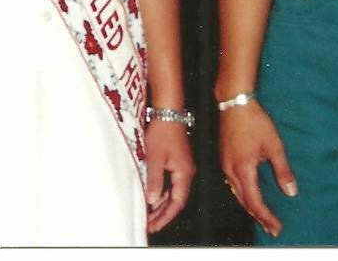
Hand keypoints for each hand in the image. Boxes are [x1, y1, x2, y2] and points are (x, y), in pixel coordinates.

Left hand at [144, 119, 195, 233]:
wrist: (168, 111)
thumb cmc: (162, 131)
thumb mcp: (155, 158)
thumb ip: (154, 181)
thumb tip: (152, 201)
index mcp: (184, 173)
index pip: (177, 203)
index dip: (166, 217)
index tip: (154, 226)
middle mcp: (187, 172)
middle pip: (177, 199)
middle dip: (163, 213)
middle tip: (150, 224)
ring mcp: (184, 166)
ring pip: (174, 191)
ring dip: (163, 203)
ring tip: (150, 214)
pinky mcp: (179, 160)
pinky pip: (173, 182)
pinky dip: (164, 191)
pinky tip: (154, 195)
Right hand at [220, 99, 296, 237]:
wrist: (234, 102)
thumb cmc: (254, 121)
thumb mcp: (274, 145)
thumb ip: (282, 170)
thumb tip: (291, 191)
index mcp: (243, 170)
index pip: (255, 203)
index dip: (266, 217)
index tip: (277, 227)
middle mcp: (231, 171)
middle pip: (244, 202)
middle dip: (259, 217)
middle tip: (272, 227)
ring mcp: (225, 165)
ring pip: (236, 194)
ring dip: (250, 207)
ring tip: (263, 216)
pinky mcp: (224, 158)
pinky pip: (232, 184)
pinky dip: (243, 195)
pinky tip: (250, 194)